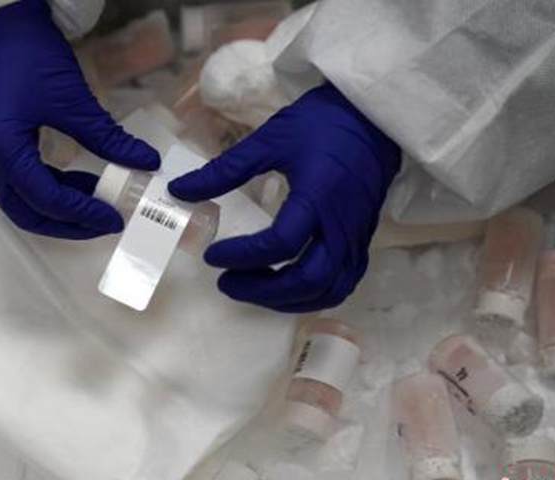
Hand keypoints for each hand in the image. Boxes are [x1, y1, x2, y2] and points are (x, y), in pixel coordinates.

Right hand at [0, 0, 158, 238]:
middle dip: (67, 223)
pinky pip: (16, 181)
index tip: (114, 218)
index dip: (82, 214)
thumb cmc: (29, 52)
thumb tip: (145, 162)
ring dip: (57, 206)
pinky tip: (77, 179)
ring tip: (96, 200)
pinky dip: (46, 186)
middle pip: (25, 211)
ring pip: (19, 200)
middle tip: (104, 221)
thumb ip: (108, 137)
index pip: (45, 198)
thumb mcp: (72, 98)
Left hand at [169, 83, 400, 311]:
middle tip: (227, 283)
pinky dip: (314, 295)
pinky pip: (343, 283)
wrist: (372, 119)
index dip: (242, 256)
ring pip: (328, 289)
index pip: (280, 243)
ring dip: (288, 299)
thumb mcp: (270, 139)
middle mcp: (341, 225)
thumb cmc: (321, 124)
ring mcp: (356, 237)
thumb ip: (226, 170)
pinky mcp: (362, 241)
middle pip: (308, 279)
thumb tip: (181, 191)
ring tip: (252, 290)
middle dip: (263, 291)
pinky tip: (288, 289)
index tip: (212, 255)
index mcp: (318, 197)